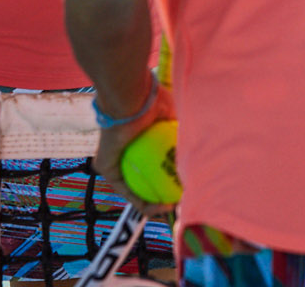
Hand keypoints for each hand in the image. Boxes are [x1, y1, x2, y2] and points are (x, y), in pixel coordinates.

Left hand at [94, 94, 175, 217]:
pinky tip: (164, 206)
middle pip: (144, 181)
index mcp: (138, 139)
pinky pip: (127, 191)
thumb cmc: (153, 100)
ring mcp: (112, 160)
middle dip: (163, 196)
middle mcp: (123, 152)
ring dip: (156, 205)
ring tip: (173, 208)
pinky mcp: (104, 166)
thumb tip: (200, 146)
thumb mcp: (175, 117)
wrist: (131, 96)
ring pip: (135, 190)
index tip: (187, 184)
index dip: (171, 178)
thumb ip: (182, 132)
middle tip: (180, 201)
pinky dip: (146, 203)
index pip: (154, 165)